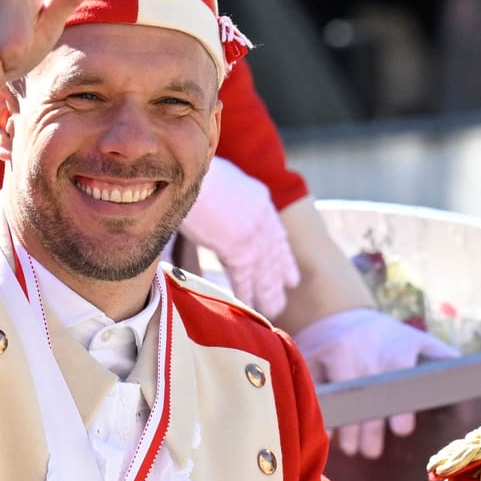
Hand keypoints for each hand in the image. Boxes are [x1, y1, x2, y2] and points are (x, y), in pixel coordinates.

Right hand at [178, 157, 298, 315]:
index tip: (288, 271)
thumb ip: (221, 205)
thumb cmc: (194, 174)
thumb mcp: (220, 184)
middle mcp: (262, 218)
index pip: (276, 233)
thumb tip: (212, 218)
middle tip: (283, 296)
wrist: (192, 171)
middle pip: (273, 255)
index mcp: (259, 199)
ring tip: (272, 309)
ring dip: (267, 292)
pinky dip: (246, 292)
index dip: (282, 254)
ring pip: (264, 270)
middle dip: (278, 277)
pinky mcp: (238, 248)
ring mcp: (252, 234)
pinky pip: (244, 277)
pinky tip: (250, 306)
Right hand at [295, 308, 458, 459]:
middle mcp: (366, 350)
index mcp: (396, 349)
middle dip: (368, 430)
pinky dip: (322, 414)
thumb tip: (468, 397)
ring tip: (351, 447)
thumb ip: (443, 363)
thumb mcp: (418, 342)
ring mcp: (335, 353)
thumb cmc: (387, 339)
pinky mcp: (311, 358)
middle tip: (370, 452)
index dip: (400, 408)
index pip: (400, 381)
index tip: (401, 430)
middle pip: (367, 399)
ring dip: (345, 430)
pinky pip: (316, 392)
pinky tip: (329, 432)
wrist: (340, 313)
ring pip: (340, 399)